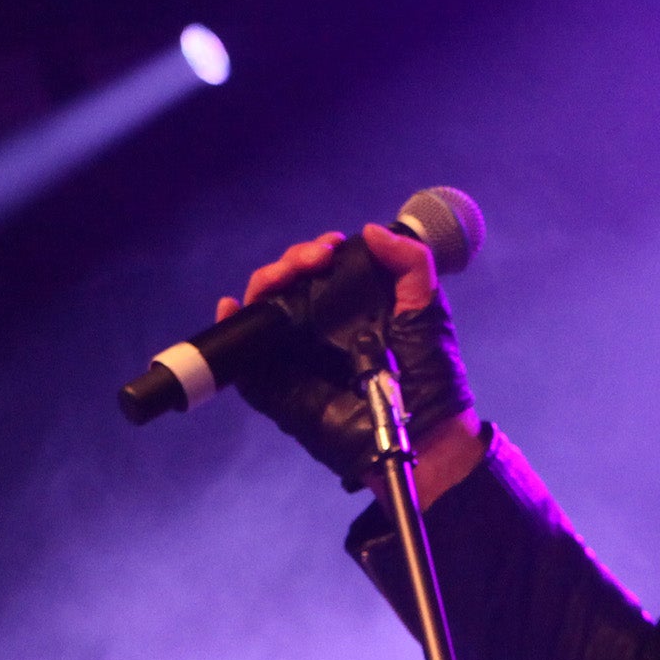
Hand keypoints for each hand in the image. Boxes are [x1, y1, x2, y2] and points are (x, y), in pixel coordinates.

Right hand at [222, 226, 487, 504]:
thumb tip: (370, 231)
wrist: (420, 428)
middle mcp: (318, 325)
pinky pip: (244, 355)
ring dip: (266, 281)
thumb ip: (410, 263)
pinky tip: (231, 306)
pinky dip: (231, 326)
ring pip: (264, 307)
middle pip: (286, 281)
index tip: (332, 246)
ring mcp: (294, 353)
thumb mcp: (425, 306)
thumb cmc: (428, 370)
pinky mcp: (277, 384)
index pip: (318, 268)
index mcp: (349, 306)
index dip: (317, 250)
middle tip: (315, 259)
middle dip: (292, 260)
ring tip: (283, 275)